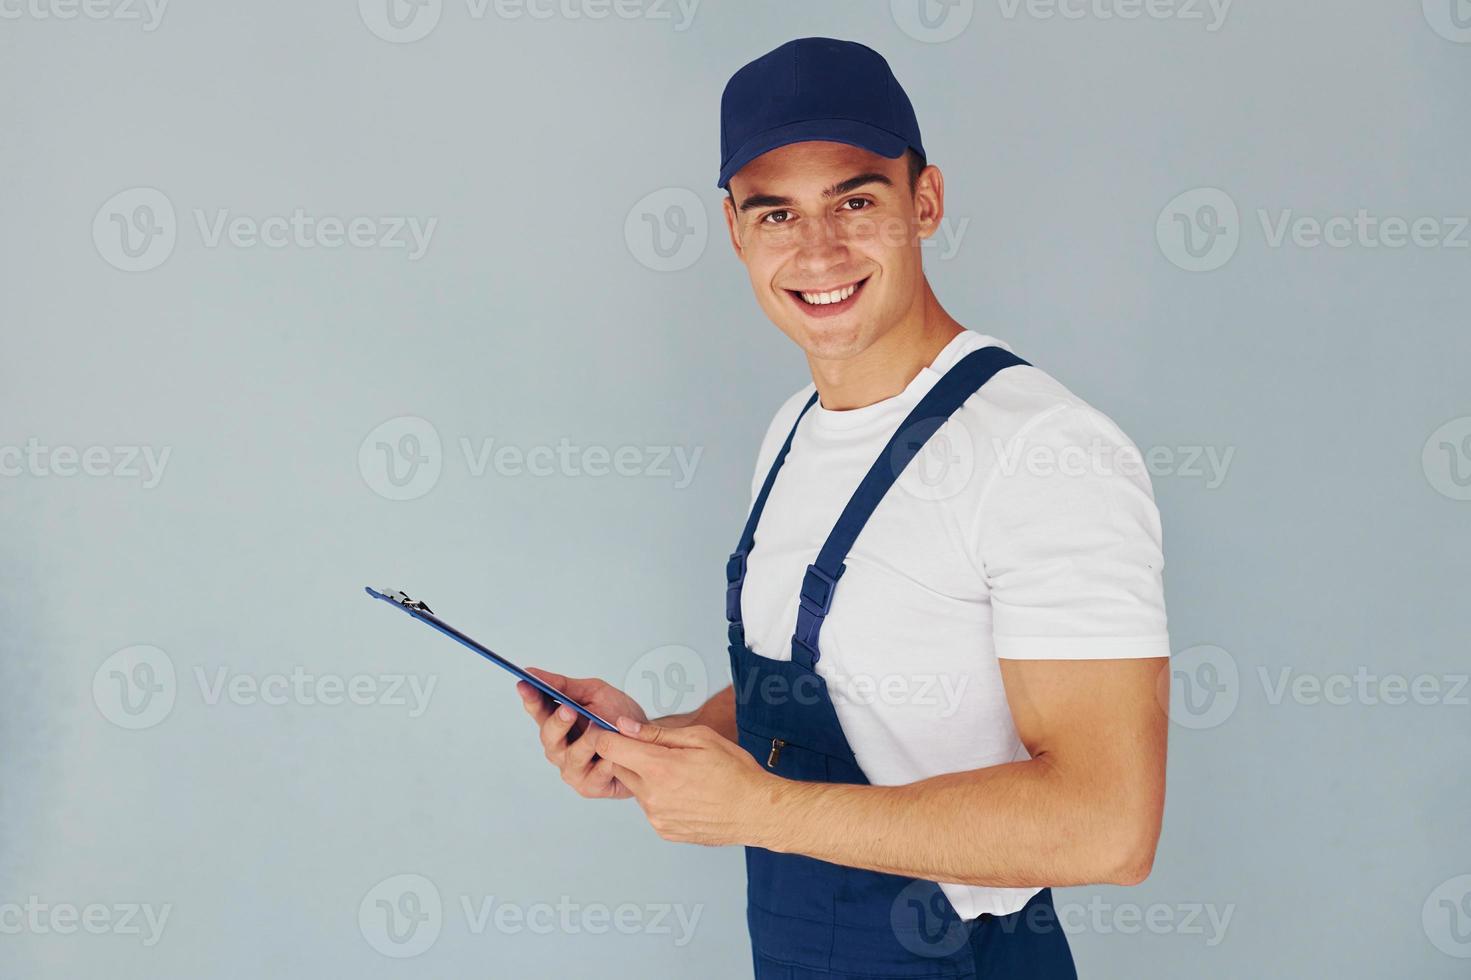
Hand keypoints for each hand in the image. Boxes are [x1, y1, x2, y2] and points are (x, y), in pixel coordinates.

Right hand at [517, 669, 648, 799]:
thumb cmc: (619, 718)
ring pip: (573, 756)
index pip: (538, 710)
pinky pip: (595, 774)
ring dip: (589, 741)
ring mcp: (572, 768)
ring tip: (602, 729)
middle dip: (558, 722)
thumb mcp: (595, 693)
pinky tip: (613, 755)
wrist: (648, 742)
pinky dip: (606, 763)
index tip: (525, 684)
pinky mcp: (589, 786)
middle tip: (568, 709)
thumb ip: (565, 685)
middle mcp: (560, 748)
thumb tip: (533, 673)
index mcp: (557, 723)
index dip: (530, 698)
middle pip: (549, 736)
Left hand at [595, 718, 774, 845]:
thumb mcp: (700, 738)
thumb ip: (657, 733)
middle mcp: (651, 796)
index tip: (617, 731)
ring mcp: (656, 817)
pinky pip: (650, 808)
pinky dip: (660, 798)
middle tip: (662, 752)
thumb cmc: (736, 772)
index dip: (609, 734)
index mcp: (658, 768)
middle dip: (631, 756)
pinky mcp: (664, 831)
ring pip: (635, 789)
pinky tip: (686, 793)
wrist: (756, 811)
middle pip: (619, 768)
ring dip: (647, 778)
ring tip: (681, 775)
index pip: (608, 747)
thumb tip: (625, 726)